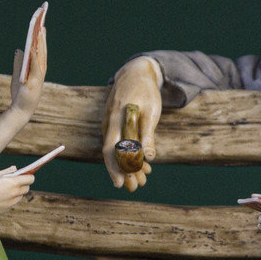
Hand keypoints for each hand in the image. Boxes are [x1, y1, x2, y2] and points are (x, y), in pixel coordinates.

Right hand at [0, 168, 33, 215]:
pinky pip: (10, 204)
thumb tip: (15, 168)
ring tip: (7, 189)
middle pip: (26, 188)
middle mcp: (14, 194)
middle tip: (17, 181)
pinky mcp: (5, 211)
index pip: (30, 179)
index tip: (27, 174)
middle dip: (23, 184)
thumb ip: (5, 172)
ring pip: (18, 197)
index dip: (29, 176)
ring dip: (15, 193)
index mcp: (12, 183)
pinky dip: (7, 200)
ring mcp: (10, 204)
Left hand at [11, 15, 46, 117]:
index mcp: (38, 68)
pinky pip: (35, 66)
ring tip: (40, 30)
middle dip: (42, 36)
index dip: (41, 38)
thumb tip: (18, 50)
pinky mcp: (34, 81)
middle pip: (42, 50)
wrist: (20, 109)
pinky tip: (34, 46)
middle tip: (42, 22)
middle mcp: (41, 70)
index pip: (40, 50)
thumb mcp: (18, 74)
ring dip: (41, 43)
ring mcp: (39, 76)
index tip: (41, 25)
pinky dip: (35, 56)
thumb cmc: (20, 93)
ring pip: (41, 56)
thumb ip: (19, 62)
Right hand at [103, 58, 161, 190]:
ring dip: (128, 165)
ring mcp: (109, 123)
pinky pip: (118, 142)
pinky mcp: (114, 123)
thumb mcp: (151, 112)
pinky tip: (141, 163)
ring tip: (142, 179)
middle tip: (135, 187)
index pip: (110, 149)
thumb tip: (149, 157)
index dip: (114, 168)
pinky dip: (129, 154)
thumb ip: (148, 134)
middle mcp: (109, 123)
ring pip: (115, 150)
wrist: (136, 72)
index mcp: (116, 119)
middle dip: (122, 172)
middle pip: (111, 154)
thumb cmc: (146, 91)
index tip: (121, 184)